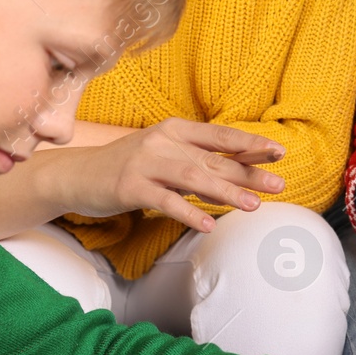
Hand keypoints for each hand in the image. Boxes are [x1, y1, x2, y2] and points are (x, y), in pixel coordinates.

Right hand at [50, 117, 287, 230]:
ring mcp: (145, 163)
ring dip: (226, 192)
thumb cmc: (129, 166)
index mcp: (175, 129)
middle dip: (248, 172)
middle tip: (278, 185)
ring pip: (194, 177)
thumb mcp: (164, 154)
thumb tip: (239, 174)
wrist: (76, 174)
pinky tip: (209, 225)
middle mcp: (163, 141)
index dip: (251, 143)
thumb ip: (197, 161)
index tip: (279, 152)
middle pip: (213, 158)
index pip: (220, 135)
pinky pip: (166, 201)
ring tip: (253, 205)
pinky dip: (189, 213)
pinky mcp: (130, 187)